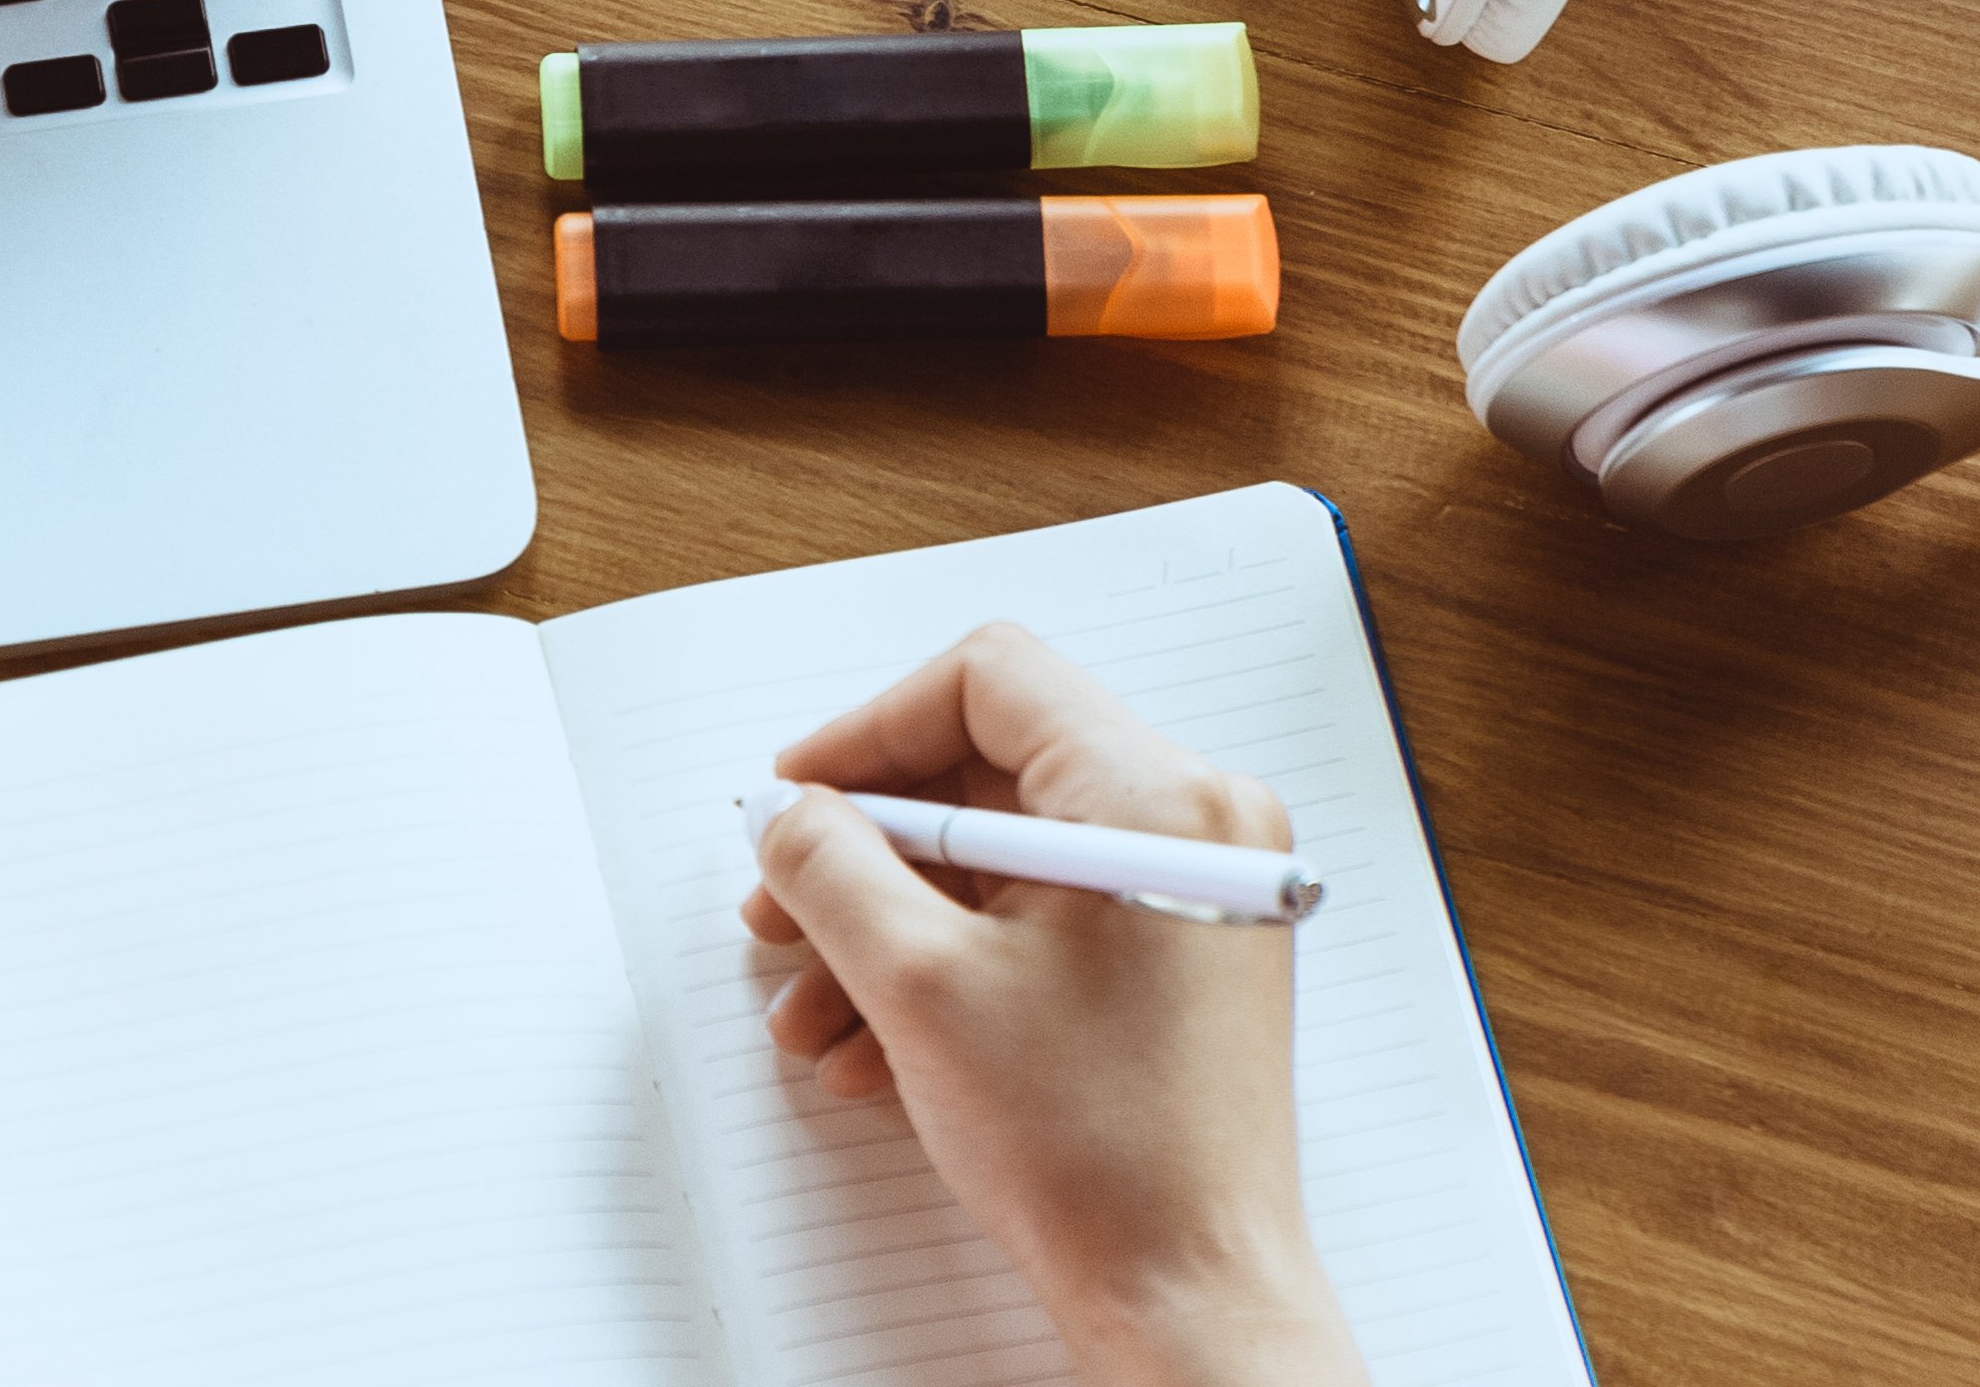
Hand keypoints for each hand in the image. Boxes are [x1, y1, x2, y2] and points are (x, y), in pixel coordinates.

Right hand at [741, 628, 1364, 1386]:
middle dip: (867, 851)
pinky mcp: (1180, 957)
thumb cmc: (1098, 1155)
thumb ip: (830, 866)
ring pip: (1005, 863)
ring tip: (815, 1005)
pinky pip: (1045, 921)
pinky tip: (878, 1043)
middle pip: (988, 775)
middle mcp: (1194, 823)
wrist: (1188, 1296)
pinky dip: (954, 966)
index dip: (867, 733)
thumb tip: (787, 812)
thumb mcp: (917, 984)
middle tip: (785, 905)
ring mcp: (1193, 894)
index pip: (986, 683)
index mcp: (1151, 798)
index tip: (798, 795)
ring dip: (892, 925)